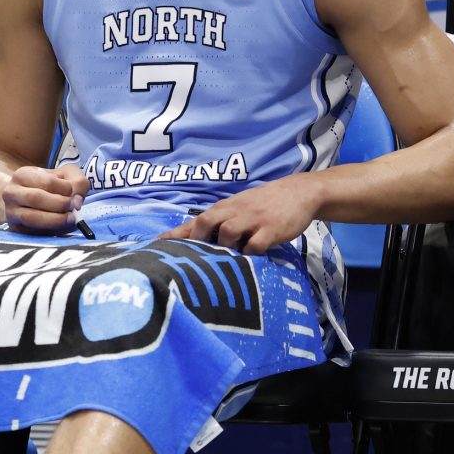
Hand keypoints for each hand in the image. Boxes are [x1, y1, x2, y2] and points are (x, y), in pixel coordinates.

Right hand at [2, 164, 90, 232]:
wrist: (27, 199)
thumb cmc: (48, 186)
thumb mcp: (64, 176)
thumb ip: (77, 182)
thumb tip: (77, 202)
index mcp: (22, 175)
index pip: (47, 181)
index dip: (65, 189)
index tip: (74, 193)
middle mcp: (11, 192)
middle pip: (36, 198)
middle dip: (60, 204)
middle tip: (74, 208)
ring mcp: (11, 212)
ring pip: (32, 218)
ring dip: (56, 220)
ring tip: (71, 219)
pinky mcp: (15, 229)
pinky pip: (33, 233)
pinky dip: (51, 231)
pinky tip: (62, 227)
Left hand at [161, 175, 322, 254]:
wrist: (298, 193)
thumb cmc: (263, 203)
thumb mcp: (238, 207)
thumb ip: (219, 221)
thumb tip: (194, 239)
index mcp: (223, 208)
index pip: (194, 221)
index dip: (175, 235)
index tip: (156, 246)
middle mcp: (234, 212)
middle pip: (206, 222)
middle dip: (197, 241)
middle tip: (194, 258)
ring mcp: (252, 220)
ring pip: (228, 233)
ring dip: (224, 249)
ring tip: (227, 260)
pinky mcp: (271, 230)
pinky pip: (255, 245)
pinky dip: (249, 254)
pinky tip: (250, 260)